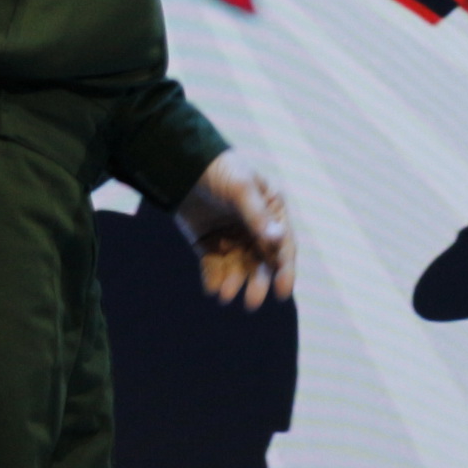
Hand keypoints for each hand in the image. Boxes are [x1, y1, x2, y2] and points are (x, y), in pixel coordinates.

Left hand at [175, 150, 296, 308]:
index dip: (285, 270)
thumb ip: (257, 214)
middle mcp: (255, 228)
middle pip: (261, 263)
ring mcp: (232, 237)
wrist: (183, 165)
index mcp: (271, 212)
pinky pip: (214, 266)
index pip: (282, 246)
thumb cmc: (220, 169)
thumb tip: (277, 239)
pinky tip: (212, 287)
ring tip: (224, 294)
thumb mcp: (241, 187)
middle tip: (251, 303)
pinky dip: (214, 278)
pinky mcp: (209, 244)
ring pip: (238, 268)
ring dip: (234, 282)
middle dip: (257, 283)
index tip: (282, 293)